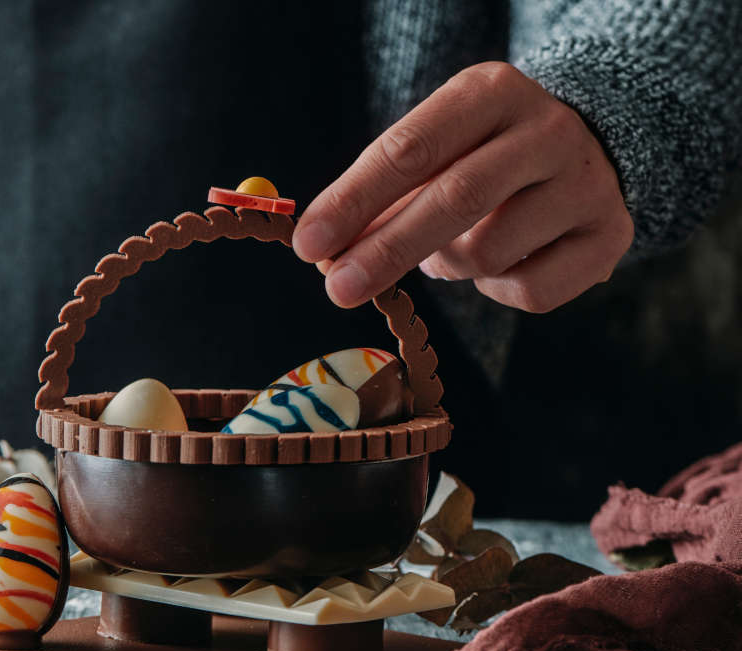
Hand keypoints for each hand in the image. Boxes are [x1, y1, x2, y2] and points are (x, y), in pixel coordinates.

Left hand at [294, 62, 633, 312]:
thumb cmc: (483, 155)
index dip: (354, 200)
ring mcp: (587, 183)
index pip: (410, 148)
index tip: (309, 244)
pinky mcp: (610, 236)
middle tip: (337, 290)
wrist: (592, 149)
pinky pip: (525, 290)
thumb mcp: (435, 150)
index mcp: (490, 93)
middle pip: (454, 199)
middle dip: (386, 251)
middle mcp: (547, 130)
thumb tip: (325, 253)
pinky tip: (505, 261)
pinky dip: (495, 290)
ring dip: (449, 266)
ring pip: (487, 253)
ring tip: (453, 247)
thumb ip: (381, 195)